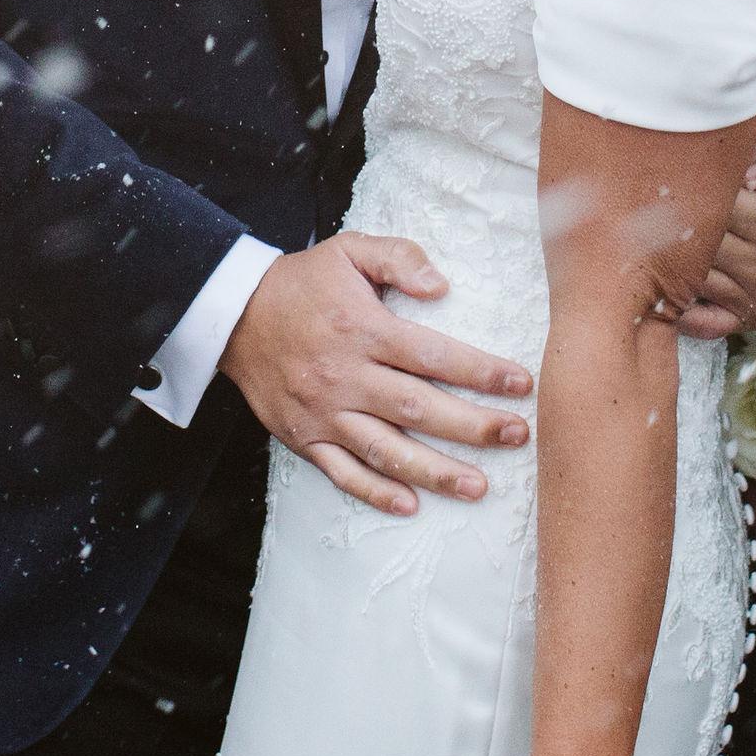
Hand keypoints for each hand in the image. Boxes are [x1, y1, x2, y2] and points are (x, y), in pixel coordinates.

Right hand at [220, 233, 532, 517]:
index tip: (521, 384)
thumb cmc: (304, 282)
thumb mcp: (349, 249)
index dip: (480, 371)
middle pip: (418, 408)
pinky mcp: (302, 436)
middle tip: (518, 437)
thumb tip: (443, 286)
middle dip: (473, 427)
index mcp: (362, 328)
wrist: (234, 314)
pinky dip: (375, 492)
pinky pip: (341, 473)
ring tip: (478, 487)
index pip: (433, 354)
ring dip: (434, 472)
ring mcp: (322, 411)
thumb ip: (399, 258)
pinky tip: (410, 505)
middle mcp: (345, 374)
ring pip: (385, 449)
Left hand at [678, 124, 755, 340]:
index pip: (715, 202)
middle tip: (671, 196)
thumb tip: (746, 170)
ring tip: (670, 227)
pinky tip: (673, 280)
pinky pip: (700, 321)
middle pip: (697, 240)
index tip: (692, 169)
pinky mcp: (751, 316)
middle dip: (680, 216)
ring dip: (675, 254)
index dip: (699, 182)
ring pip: (690, 275)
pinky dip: (680, 305)